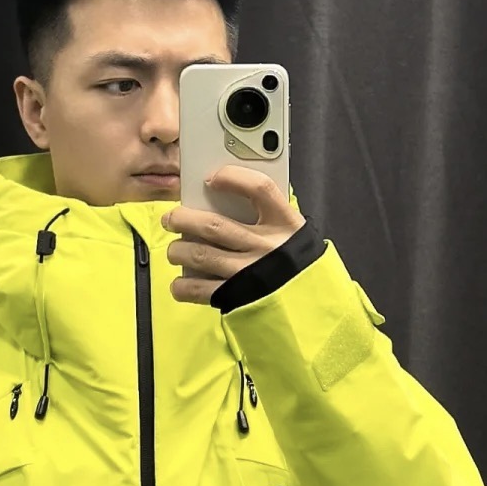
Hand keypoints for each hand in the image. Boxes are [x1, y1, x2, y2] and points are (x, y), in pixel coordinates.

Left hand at [162, 165, 305, 304]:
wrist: (314, 307)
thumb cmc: (297, 264)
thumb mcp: (292, 233)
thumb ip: (268, 216)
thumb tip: (224, 199)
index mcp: (284, 224)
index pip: (259, 189)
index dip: (233, 178)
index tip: (212, 178)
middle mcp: (265, 247)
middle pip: (213, 225)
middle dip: (183, 218)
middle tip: (171, 218)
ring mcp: (249, 273)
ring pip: (199, 255)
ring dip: (178, 251)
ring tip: (175, 250)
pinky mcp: (236, 297)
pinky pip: (198, 289)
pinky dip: (182, 286)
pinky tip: (181, 282)